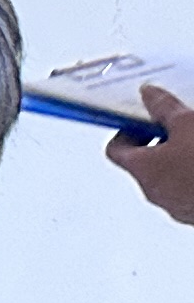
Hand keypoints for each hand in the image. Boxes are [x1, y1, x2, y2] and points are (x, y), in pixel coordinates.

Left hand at [108, 87, 193, 225]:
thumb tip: (149, 95)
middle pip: (144, 163)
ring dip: (180, 158)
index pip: (116, 149)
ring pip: (170, 177)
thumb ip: (164, 108)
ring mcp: (178, 207)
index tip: (143, 118)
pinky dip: (193, 174)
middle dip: (160, 141)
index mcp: (142, 169)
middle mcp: (155, 192)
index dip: (127, 130)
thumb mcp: (188, 123)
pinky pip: (189, 189)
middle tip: (177, 125)